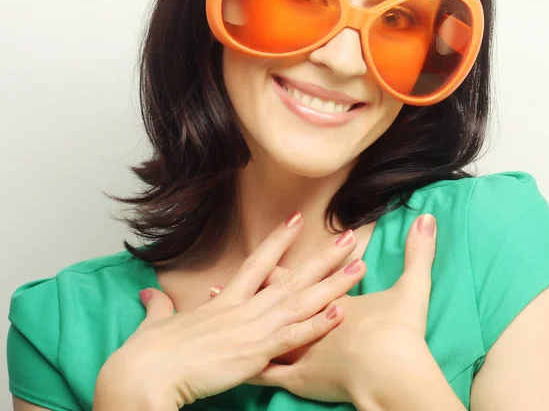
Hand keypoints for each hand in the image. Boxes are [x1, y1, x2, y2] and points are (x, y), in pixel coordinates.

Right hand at [94, 212, 366, 409]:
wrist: (147, 372)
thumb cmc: (150, 351)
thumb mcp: (157, 322)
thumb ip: (159, 306)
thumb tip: (147, 294)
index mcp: (225, 299)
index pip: (258, 261)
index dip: (279, 240)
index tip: (297, 219)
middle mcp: (245, 307)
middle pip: (292, 275)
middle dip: (322, 256)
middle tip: (348, 236)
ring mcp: (254, 327)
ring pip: (302, 300)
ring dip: (333, 283)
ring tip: (358, 266)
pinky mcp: (256, 351)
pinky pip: (294, 336)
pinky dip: (319, 324)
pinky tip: (341, 311)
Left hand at [217, 213, 437, 406]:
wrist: (391, 372)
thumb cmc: (399, 332)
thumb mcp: (413, 288)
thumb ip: (419, 253)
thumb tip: (428, 219)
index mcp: (329, 302)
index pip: (301, 280)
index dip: (283, 268)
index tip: (270, 260)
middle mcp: (308, 321)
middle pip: (276, 302)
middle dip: (249, 294)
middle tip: (221, 284)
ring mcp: (301, 350)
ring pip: (264, 334)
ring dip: (242, 324)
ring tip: (219, 317)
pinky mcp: (299, 378)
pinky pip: (268, 373)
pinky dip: (250, 367)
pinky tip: (232, 367)